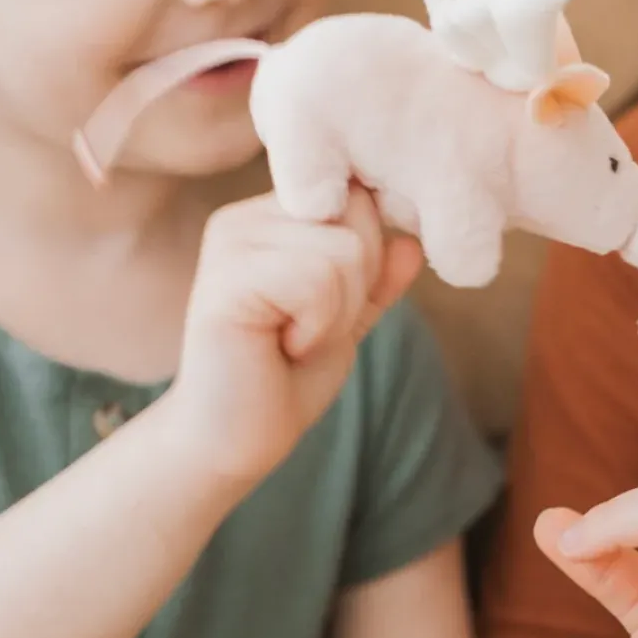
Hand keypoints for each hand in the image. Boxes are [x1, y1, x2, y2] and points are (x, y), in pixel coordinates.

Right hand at [169, 183, 422, 486]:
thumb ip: (377, 277)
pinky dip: (318, 325)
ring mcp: (230, 242)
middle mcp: (245, 217)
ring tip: (293, 338)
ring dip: (337, 313)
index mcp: (270, 216)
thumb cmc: (285, 378)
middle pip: (358, 216)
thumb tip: (412, 243)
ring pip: (345, 250)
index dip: (369, 257)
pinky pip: (318, 280)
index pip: (360, 195)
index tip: (325, 305)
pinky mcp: (225, 279)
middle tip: (306, 328)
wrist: (235, 441)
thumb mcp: (347, 317)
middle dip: (356, 285)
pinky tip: (281, 346)